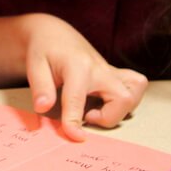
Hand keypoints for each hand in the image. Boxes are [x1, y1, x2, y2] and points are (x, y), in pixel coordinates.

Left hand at [17, 13, 147, 139]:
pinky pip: (136, 86)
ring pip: (135, 92)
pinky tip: (106, 102)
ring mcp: (110, 71)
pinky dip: (126, 99)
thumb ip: (40, 88)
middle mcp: (100, 68)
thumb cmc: (43, 49)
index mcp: (77, 66)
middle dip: (108, 118)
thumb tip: (43, 107)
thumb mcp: (34, 66)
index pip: (77, 99)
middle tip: (86, 115)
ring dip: (120, 109)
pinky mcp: (115, 74)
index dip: (74, 121)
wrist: (54, 33)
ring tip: (97, 109)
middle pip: (123, 98)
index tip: (74, 136)